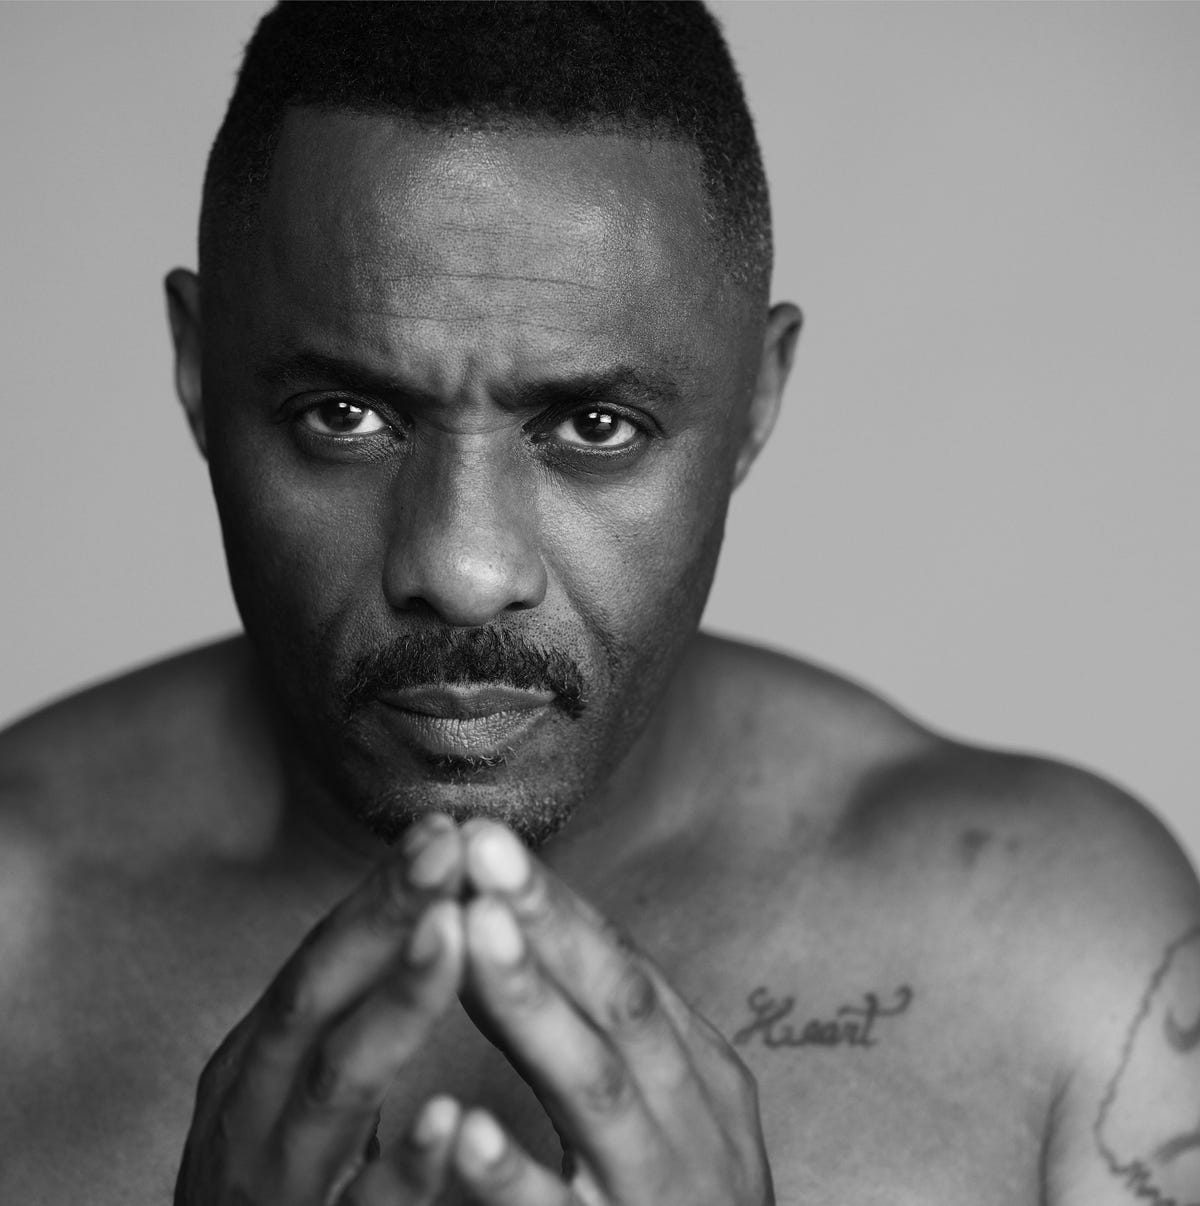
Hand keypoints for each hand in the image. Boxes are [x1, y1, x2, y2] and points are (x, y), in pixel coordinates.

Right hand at [175, 812, 467, 1205]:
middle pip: (317, 995)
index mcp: (257, 1061)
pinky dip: (406, 1162)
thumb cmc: (273, 1190)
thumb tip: (419, 915)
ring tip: (454, 932)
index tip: (443, 827)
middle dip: (384, 915)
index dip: (379, 892)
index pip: (319, 958)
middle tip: (449, 845)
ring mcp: (275, 1183)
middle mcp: (252, 1110)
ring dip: (398, 1002)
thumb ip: (342, 1020)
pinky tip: (451, 1116)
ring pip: (338, 1083)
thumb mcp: (286, 1094)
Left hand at [449, 821, 774, 1205]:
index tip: (485, 837)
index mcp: (698, 1073)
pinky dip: (513, 1177)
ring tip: (474, 933)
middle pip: (617, 1005)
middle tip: (480, 848)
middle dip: (546, 922)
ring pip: (596, 1091)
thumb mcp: (674, 1112)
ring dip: (533, 1007)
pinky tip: (462, 1131)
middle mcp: (692, 1123)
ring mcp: (659, 1197)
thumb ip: (615, 1035)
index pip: (622, 967)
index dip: (556, 903)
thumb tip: (536, 932)